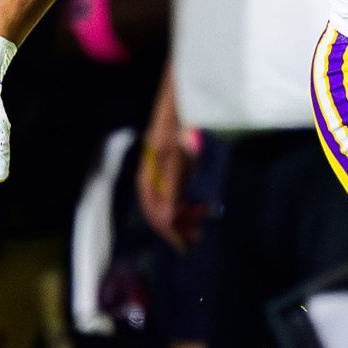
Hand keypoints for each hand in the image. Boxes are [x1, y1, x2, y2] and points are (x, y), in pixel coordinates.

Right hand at [137, 112, 199, 250]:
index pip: (154, 213)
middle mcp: (152, 179)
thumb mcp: (173, 157)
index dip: (168, 231)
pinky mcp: (173, 167)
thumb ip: (171, 186)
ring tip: (200, 224)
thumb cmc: (174, 126)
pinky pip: (178, 192)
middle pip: (161, 210)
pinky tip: (198, 207)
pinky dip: (187, 201)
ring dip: (184, 214)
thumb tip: (167, 218)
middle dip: (178, 225)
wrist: (178, 101)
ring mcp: (162, 173)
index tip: (182, 246)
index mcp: (147, 178)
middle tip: (197, 236)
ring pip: (170, 202)